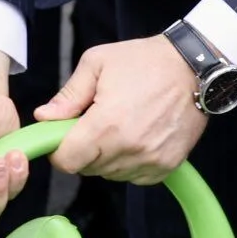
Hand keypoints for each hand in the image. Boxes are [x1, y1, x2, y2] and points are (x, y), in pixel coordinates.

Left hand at [35, 35, 209, 185]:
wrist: (193, 66)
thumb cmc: (145, 61)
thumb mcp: (97, 64)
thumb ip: (68, 95)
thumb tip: (44, 117)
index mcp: (106, 124)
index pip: (67, 162)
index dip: (59, 151)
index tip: (64, 137)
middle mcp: (128, 148)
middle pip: (87, 169)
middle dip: (84, 149)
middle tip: (96, 122)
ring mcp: (150, 159)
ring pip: (110, 174)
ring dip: (107, 156)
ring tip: (120, 125)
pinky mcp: (167, 165)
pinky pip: (135, 176)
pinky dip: (130, 162)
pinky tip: (137, 136)